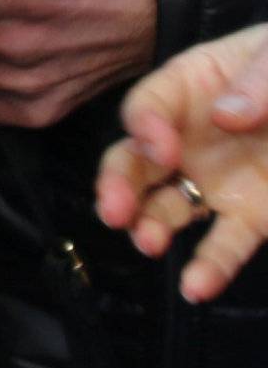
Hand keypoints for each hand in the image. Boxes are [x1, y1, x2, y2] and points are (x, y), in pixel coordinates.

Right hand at [97, 24, 267, 299]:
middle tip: (113, 209)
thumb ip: (258, 80)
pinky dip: (211, 267)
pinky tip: (197, 287)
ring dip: (150, 224)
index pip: (149, 106)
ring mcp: (215, 179)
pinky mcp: (250, 215)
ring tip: (147, 243)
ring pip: (167, 205)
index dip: (145, 127)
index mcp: (190, 86)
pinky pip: (225, 243)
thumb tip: (226, 115)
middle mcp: (189, 138)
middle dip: (119, 184)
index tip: (161, 149)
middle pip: (138, 161)